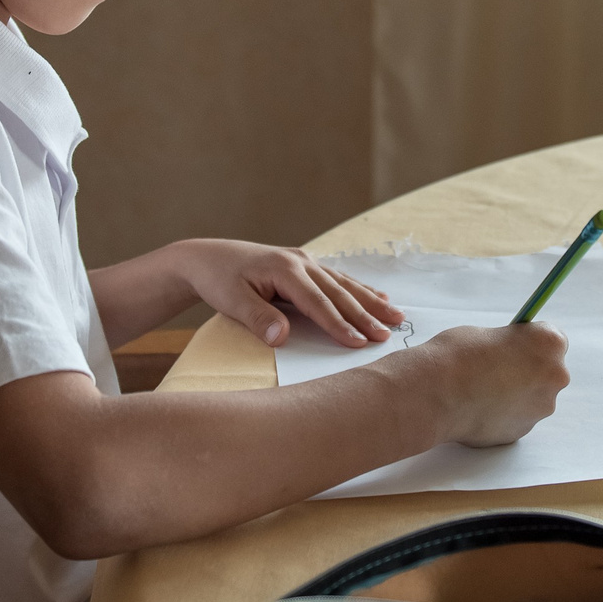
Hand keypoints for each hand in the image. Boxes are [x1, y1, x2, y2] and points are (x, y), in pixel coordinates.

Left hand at [173, 239, 405, 347]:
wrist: (206, 258)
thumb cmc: (218, 280)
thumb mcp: (231, 302)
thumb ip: (258, 318)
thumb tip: (283, 337)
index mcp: (284, 269)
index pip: (317, 303)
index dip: (339, 324)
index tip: (358, 343)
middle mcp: (300, 261)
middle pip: (338, 292)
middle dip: (365, 314)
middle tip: (388, 333)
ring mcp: (305, 261)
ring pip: (344, 283)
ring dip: (370, 301)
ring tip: (396, 315)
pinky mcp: (304, 265)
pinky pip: (337, 279)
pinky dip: (359, 289)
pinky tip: (378, 296)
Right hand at [402, 323, 569, 446]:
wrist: (434, 393)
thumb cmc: (457, 354)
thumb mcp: (489, 335)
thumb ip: (510, 347)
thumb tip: (510, 358)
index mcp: (549, 343)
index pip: (555, 340)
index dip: (531, 344)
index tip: (516, 347)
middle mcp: (555, 376)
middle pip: (549, 372)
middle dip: (528, 371)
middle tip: (496, 370)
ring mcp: (541, 407)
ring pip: (533, 398)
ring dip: (516, 395)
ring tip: (482, 392)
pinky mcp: (522, 431)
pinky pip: (517, 418)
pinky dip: (503, 414)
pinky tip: (478, 408)